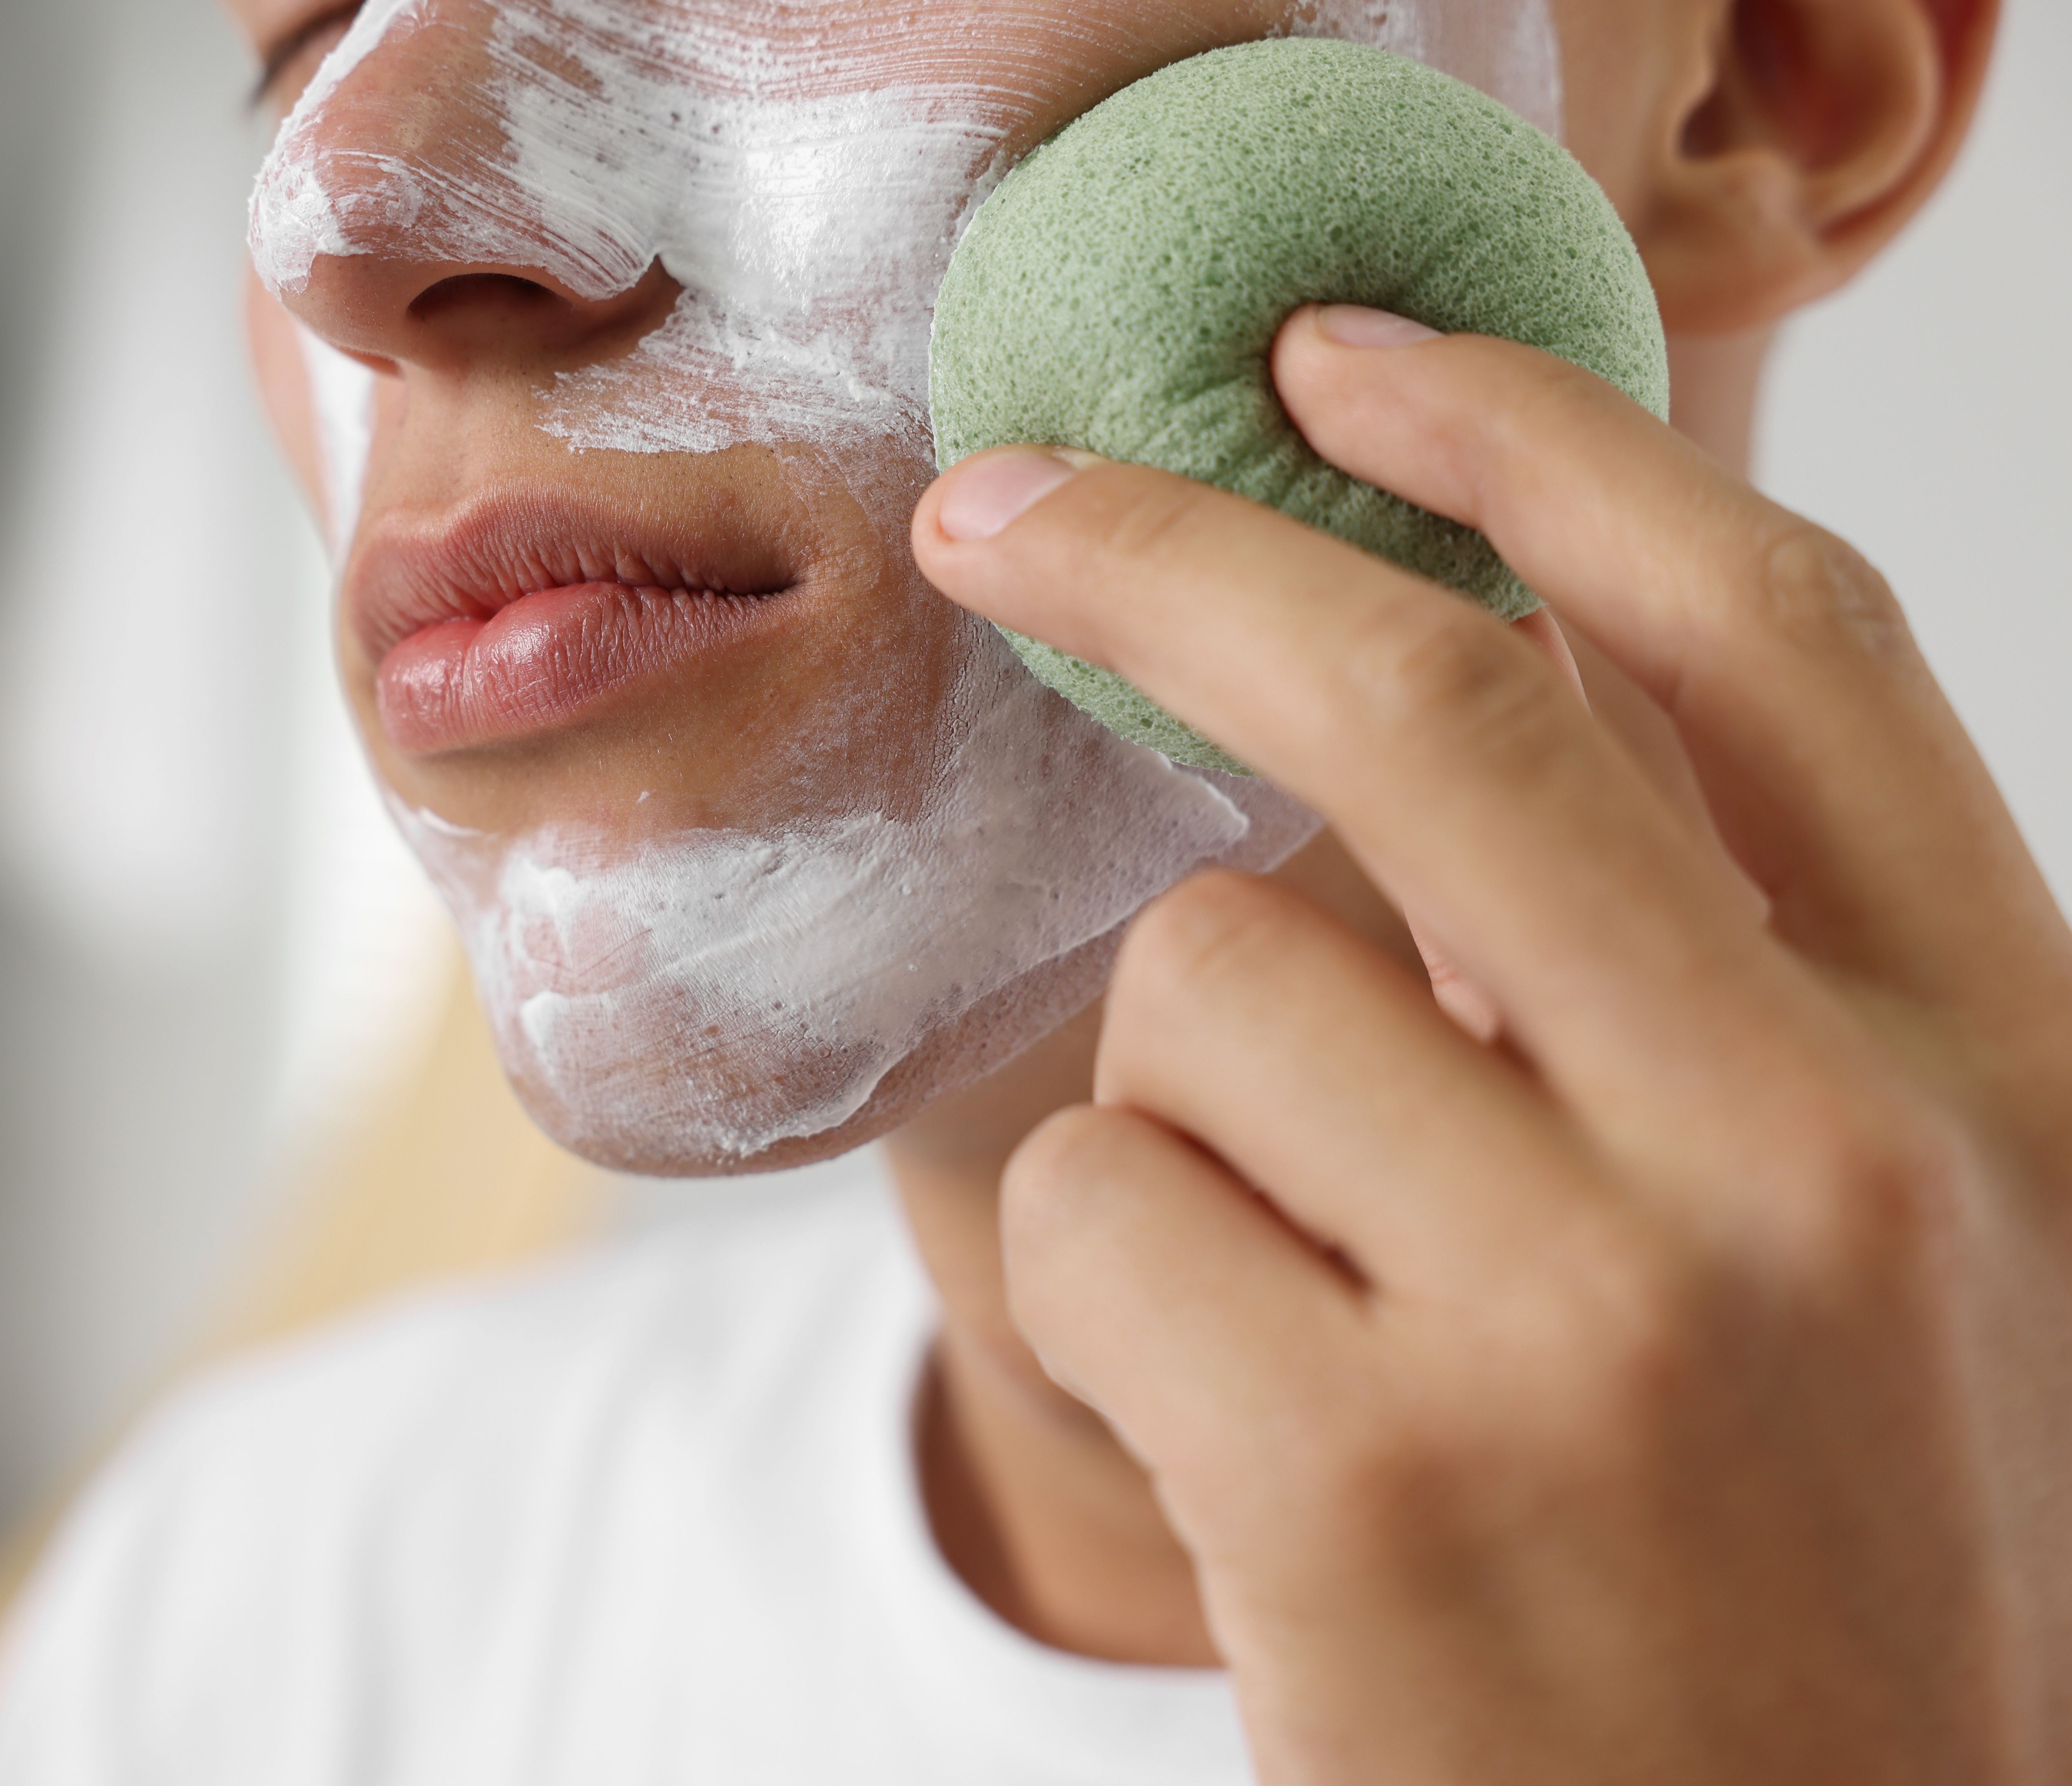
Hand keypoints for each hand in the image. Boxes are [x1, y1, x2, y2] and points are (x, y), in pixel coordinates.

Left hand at [909, 304, 2071, 1785]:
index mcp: (1987, 1071)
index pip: (1770, 635)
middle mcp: (1825, 1159)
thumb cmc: (1781, 1569)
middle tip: (997, 508)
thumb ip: (1704, 983)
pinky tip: (1249, 1438)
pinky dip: (1120, 1286)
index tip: (1345, 356)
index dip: (1538, 442)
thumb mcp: (1869, 1246)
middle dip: (1170, 554)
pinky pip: (1105, 1201)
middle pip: (1435, 709)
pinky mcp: (1365, 1472)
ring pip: (1207, 987)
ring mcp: (1598, 1321)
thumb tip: (1422, 716)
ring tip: (1307, 1303)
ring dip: (1184, 1107)